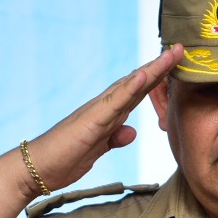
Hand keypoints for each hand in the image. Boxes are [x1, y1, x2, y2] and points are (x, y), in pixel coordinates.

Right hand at [20, 45, 182, 196]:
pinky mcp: (91, 121)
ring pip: (129, 86)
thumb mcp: (97, 150)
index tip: (176, 66)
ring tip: (171, 54)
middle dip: (160, 67)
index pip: (136, 94)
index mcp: (106, 115)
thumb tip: (131, 131)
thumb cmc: (63, 160)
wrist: (36, 169)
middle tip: (181, 49)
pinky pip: (114, 102)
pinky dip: (130, 88)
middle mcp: (103, 108)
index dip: (157, 79)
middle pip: (137, 83)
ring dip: (152, 70)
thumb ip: (113, 139)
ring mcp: (97, 112)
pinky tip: (144, 76)